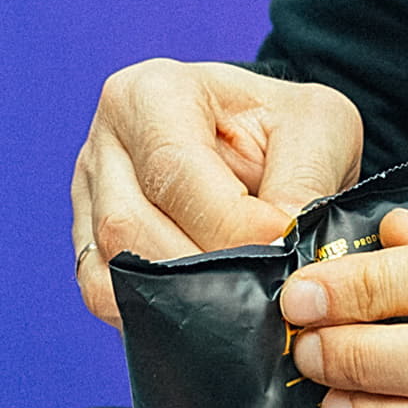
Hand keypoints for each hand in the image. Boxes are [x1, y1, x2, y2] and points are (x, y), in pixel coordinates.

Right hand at [69, 59, 362, 324]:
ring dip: (178, 299)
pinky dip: (149, 313)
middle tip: (266, 292)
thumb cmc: (285, 125)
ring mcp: (88, 194)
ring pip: (111, 266)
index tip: (283, 252)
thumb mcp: (318, 126)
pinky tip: (202, 315)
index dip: (231, 225)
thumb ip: (303, 181)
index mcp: (154, 93)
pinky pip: (100, 293)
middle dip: (204, 271)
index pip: (175, 172)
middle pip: (131, 225)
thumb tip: (283, 245)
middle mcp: (107, 141)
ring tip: (241, 309)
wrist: (263, 139)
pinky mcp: (88, 239)